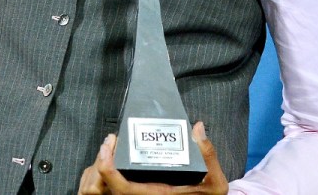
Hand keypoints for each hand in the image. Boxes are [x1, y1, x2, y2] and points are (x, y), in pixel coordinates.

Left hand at [77, 122, 228, 194]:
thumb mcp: (215, 180)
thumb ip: (207, 154)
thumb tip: (198, 128)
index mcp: (158, 194)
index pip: (124, 188)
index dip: (108, 170)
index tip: (106, 148)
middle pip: (112, 187)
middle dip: (103, 164)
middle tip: (108, 142)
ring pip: (115, 188)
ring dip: (107, 168)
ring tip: (111, 146)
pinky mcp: (146, 192)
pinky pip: (122, 187)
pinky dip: (115, 173)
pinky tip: (119, 155)